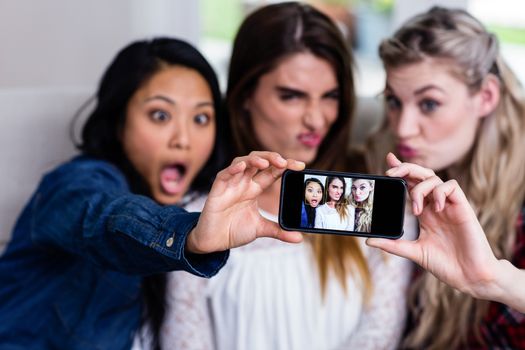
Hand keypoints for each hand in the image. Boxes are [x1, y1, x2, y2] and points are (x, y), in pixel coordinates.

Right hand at [186, 151, 304, 253]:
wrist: (213, 242)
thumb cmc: (233, 230)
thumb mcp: (260, 230)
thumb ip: (279, 231)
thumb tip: (299, 238)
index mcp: (254, 189)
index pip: (272, 171)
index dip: (285, 166)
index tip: (300, 166)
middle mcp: (243, 183)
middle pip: (258, 161)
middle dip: (271, 158)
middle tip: (284, 163)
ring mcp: (230, 185)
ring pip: (242, 162)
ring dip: (254, 159)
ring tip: (265, 163)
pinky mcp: (217, 190)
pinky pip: (224, 175)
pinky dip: (232, 169)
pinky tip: (241, 167)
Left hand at [366, 153, 498, 298]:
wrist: (470, 276)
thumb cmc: (446, 265)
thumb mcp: (414, 252)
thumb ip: (392, 245)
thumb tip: (368, 241)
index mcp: (424, 212)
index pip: (410, 184)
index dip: (401, 170)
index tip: (388, 160)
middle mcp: (435, 205)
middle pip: (421, 175)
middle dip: (405, 168)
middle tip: (390, 173)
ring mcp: (449, 205)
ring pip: (434, 178)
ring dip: (420, 188)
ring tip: (415, 209)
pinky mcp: (462, 207)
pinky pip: (451, 186)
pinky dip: (440, 192)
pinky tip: (436, 208)